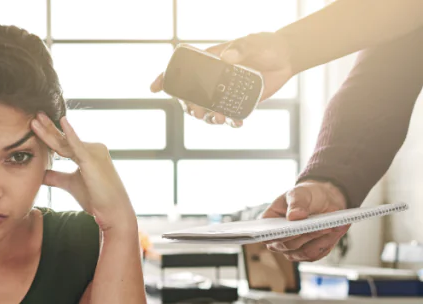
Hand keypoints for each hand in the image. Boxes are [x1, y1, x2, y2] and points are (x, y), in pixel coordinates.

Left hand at [30, 112, 135, 232]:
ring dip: (49, 131)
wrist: (112, 210)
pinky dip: (69, 133)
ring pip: (65, 142)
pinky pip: (77, 144)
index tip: (35, 125)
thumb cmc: (95, 198)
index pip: (63, 143)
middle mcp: (92, 148)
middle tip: (34, 115)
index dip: (49, 135)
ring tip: (35, 120)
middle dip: (48, 127)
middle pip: (63, 138)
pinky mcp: (93, 158)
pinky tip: (62, 121)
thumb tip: (41, 174)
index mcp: (87, 153)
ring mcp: (93, 151)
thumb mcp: (70, 184)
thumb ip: (56, 177)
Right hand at [150, 32, 294, 126]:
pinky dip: (230, 122)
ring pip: (207, 111)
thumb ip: (240, 48)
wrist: (285, 58)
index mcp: (208, 64)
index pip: (181, 72)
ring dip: (209, 118)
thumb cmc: (265, 45)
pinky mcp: (238, 103)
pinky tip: (237, 123)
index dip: (166, 79)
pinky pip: (228, 117)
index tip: (155, 87)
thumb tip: (227, 58)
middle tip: (198, 113)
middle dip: (189, 108)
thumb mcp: (252, 43)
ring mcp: (223, 94)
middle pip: (190, 98)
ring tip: (220, 119)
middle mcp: (212, 81)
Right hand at [261, 180, 348, 261]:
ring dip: (320, 240)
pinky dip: (328, 243)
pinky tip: (335, 230)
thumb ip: (296, 203)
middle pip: (289, 245)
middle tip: (322, 226)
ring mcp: (291, 249)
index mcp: (268, 224)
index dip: (280, 236)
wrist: (323, 200)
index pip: (268, 236)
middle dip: (307, 235)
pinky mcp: (306, 254)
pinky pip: (317, 254)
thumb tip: (294, 216)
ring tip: (331, 227)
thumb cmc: (305, 195)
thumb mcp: (299, 193)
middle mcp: (277, 240)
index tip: (295, 230)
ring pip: (304, 252)